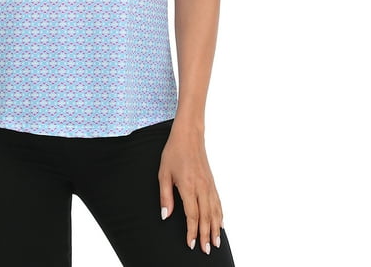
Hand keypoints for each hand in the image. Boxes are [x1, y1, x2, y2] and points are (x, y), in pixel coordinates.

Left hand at [157, 125, 222, 253]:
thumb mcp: (163, 173)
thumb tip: (166, 215)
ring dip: (216, 228)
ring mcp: (208, 184)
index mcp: (188, 186)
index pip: (192, 215)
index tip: (191, 244)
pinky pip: (218, 201)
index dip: (192, 231)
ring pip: (215, 211)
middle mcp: (201, 187)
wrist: (189, 135)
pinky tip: (221, 223)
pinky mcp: (212, 181)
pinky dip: (220, 214)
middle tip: (207, 249)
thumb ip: (165, 196)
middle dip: (206, 235)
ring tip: (216, 242)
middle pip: (206, 216)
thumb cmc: (174, 152)